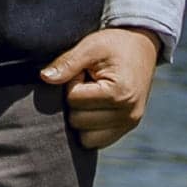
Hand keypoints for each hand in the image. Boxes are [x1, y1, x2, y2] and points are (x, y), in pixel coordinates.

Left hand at [40, 23, 163, 150]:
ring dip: (80, 117)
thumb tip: (45, 78)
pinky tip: (93, 108)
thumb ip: (67, 63)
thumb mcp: (90, 46)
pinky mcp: (127, 128)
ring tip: (92, 95)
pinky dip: (88, 129)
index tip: (83, 71)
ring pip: (84, 137)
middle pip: (77, 120)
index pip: (74, 99)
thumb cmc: (113, 44)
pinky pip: (95, 141)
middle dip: (75, 101)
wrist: (141, 46)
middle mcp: (129, 113)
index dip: (72, 83)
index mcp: (120, 93)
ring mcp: (130, 124)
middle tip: (88, 83)